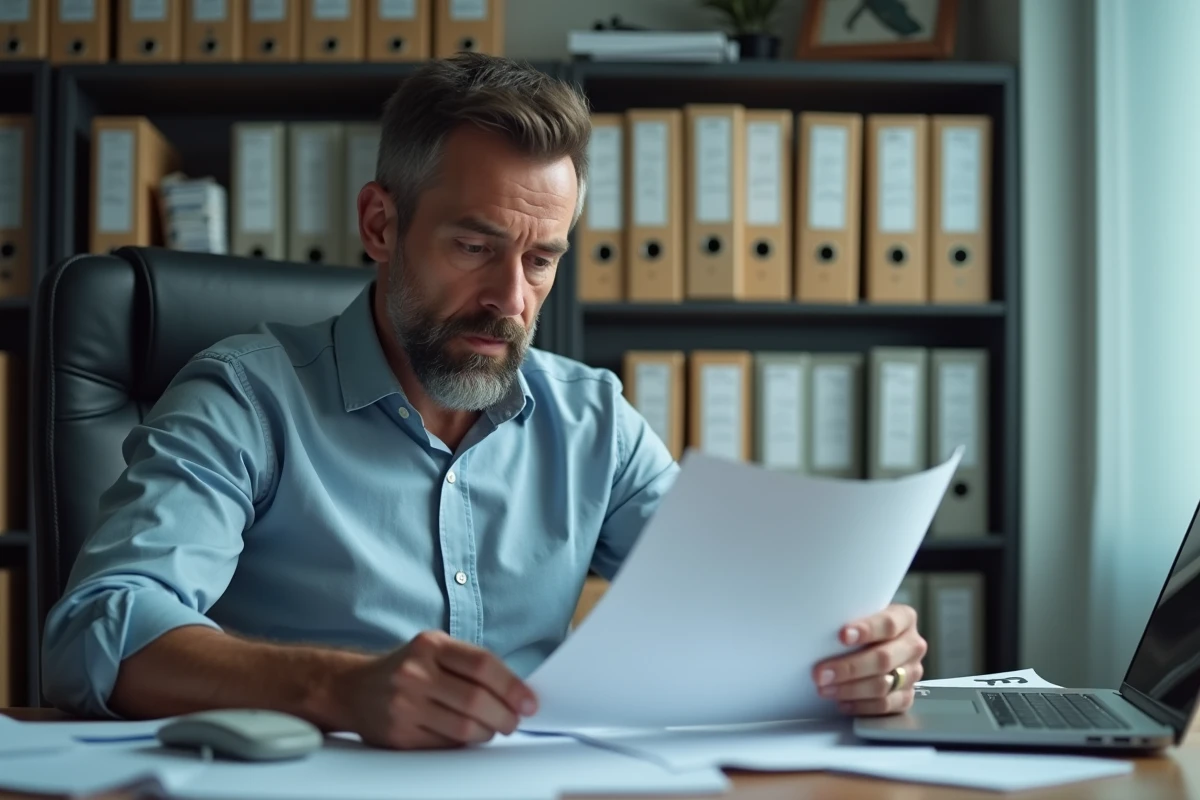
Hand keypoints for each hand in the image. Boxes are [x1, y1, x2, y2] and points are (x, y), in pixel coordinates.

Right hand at [337, 630, 537, 749]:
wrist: (353, 689)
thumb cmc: (407, 668)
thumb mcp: (435, 650)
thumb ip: (471, 665)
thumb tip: (518, 694)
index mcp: (430, 645)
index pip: (483, 665)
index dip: (512, 687)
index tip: (529, 703)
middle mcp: (415, 672)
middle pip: (476, 700)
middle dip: (504, 716)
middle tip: (513, 721)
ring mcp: (404, 705)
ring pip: (463, 728)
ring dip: (487, 732)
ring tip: (491, 728)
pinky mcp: (398, 735)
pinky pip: (444, 745)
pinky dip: (463, 744)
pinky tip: (466, 736)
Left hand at [812, 603, 925, 715]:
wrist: (877, 645)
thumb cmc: (862, 629)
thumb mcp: (860, 614)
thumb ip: (848, 618)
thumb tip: (817, 626)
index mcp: (905, 619)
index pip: (889, 624)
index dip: (866, 630)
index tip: (842, 636)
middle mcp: (913, 646)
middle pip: (884, 659)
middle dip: (849, 667)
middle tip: (821, 673)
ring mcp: (912, 673)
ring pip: (883, 685)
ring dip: (850, 689)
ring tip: (825, 688)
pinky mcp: (907, 696)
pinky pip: (885, 705)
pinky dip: (861, 705)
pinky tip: (841, 702)